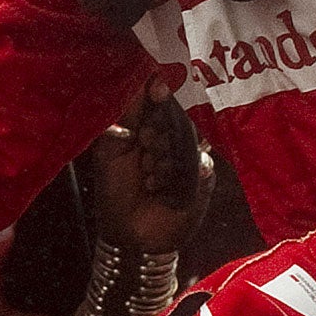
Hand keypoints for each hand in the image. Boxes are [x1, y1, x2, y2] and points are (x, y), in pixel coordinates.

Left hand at [89, 77, 210, 253]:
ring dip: (162, 155)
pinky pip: (198, 161)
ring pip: (187, 138)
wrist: (130, 234)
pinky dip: (174, 174)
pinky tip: (157, 186)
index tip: (157, 85)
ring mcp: (188, 157)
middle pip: (176, 116)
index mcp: (146, 129)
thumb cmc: (115, 191)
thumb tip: (140, 80)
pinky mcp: (203, 176)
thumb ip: (126, 116)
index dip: (158, 93)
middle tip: (144, 145)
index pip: (158, 101)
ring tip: (147, 174)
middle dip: (157, 130)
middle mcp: (170, 139)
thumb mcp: (112, 149)